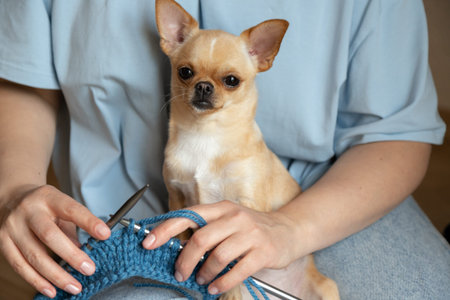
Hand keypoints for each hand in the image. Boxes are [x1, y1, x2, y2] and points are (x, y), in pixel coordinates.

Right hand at [0, 185, 110, 297]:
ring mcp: (13, 227)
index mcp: (49, 198)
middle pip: (49, 235)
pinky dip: (37, 281)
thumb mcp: (61, 206)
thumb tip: (87, 250)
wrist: (11, 198)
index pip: (71, 209)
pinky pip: (20, 266)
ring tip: (74, 286)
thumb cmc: (44, 205)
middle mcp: (29, 211)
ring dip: (56, 275)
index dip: (88, 222)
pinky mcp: (3, 243)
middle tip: (89, 269)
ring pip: (34, 255)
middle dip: (71, 255)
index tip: (105, 234)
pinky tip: (52, 290)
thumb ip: (74, 225)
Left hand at [142, 200, 299, 294]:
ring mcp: (250, 233)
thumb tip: (176, 248)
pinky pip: (237, 271)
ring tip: (200, 280)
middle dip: (184, 261)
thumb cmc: (251, 228)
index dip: (165, 229)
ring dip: (203, 273)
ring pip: (217, 256)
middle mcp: (235, 217)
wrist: (288, 230)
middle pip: (201, 239)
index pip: (188, 215)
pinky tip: (215, 287)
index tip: (148, 242)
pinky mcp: (263, 251)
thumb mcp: (227, 221)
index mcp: (221, 208)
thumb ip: (205, 230)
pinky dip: (222, 282)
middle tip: (179, 273)